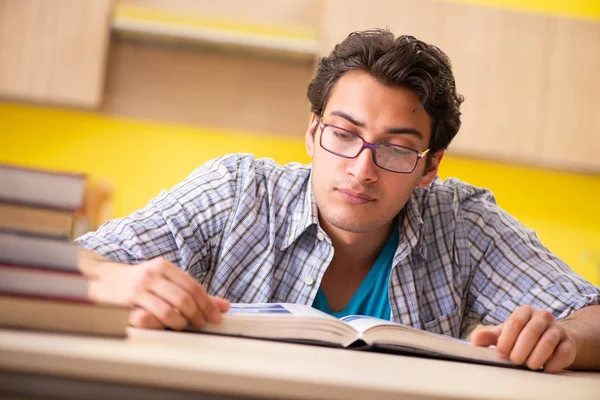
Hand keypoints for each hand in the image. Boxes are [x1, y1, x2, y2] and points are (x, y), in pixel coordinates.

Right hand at [87, 257, 229, 329]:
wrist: (103, 281)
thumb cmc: (138, 285)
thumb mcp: (164, 283)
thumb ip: (191, 293)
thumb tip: (224, 305)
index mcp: (165, 266)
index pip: (193, 285)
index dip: (208, 301)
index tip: (217, 315)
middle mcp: (155, 272)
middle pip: (186, 295)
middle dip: (200, 311)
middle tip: (206, 323)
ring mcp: (143, 284)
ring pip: (173, 305)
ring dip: (186, 319)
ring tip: (190, 326)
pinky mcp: (132, 297)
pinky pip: (157, 312)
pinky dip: (170, 321)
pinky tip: (173, 326)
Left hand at [471, 305, 575, 372]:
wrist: (551, 339)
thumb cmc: (522, 336)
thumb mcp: (505, 334)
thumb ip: (489, 336)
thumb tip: (474, 340)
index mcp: (524, 311)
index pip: (514, 323)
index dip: (506, 340)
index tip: (501, 353)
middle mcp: (542, 316)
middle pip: (531, 332)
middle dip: (520, 350)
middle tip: (514, 361)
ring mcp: (557, 329)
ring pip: (548, 342)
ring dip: (536, 357)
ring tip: (529, 366)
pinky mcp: (569, 343)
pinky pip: (563, 353)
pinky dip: (553, 363)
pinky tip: (545, 369)